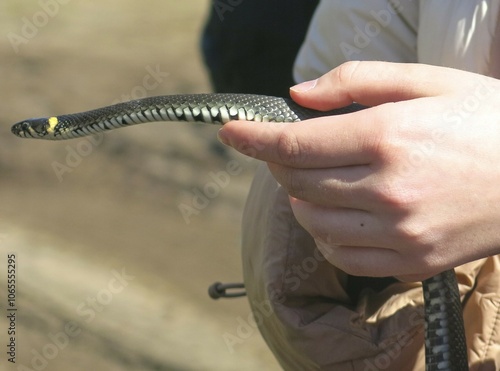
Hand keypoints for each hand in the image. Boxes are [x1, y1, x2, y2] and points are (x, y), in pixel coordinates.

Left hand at [217, 61, 499, 280]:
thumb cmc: (487, 120)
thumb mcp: (427, 81)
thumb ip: (356, 82)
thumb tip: (297, 95)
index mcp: (388, 136)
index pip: (294, 144)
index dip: (253, 138)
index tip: (230, 131)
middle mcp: (388, 188)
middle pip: (297, 184)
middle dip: (280, 165)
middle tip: (290, 150)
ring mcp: (401, 231)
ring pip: (313, 223)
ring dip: (300, 200)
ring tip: (317, 182)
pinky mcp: (413, 260)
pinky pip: (343, 257)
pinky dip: (326, 236)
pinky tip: (338, 216)